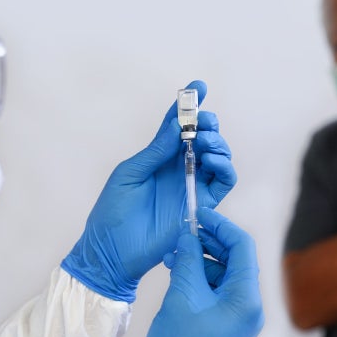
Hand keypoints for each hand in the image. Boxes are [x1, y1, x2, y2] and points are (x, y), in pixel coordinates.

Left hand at [61, 81, 236, 302]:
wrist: (112, 250)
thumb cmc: (113, 212)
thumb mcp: (130, 173)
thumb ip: (156, 151)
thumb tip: (178, 126)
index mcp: (158, 157)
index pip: (177, 126)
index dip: (189, 106)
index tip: (199, 86)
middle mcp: (178, 168)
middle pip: (203, 138)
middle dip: (208, 124)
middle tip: (204, 122)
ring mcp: (191, 186)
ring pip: (218, 158)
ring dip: (217, 144)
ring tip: (205, 143)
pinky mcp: (202, 204)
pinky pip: (223, 183)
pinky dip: (224, 168)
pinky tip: (212, 161)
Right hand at [142, 208, 264, 336]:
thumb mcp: (181, 295)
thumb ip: (188, 260)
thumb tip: (189, 235)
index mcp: (247, 299)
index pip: (242, 247)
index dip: (221, 226)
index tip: (200, 214)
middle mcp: (251, 307)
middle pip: (235, 260)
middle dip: (209, 242)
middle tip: (185, 231)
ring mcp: (240, 318)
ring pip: (224, 275)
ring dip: (201, 260)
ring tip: (175, 252)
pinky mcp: (228, 324)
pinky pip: (219, 291)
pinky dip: (201, 278)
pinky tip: (179, 271)